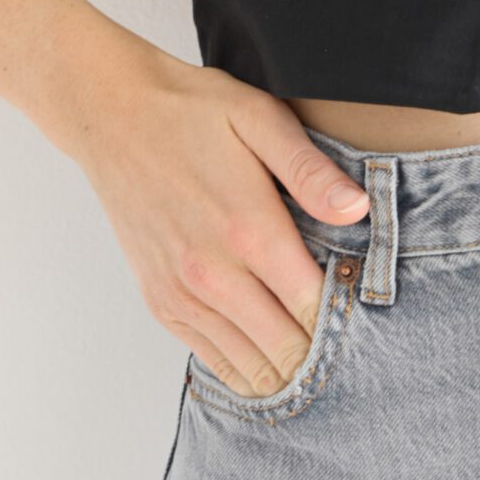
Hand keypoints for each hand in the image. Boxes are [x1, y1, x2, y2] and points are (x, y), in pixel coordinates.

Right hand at [66, 43, 370, 395]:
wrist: (113, 116)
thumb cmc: (193, 111)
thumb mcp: (259, 118)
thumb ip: (310, 170)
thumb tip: (358, 209)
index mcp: (248, 230)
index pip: (314, 310)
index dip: (349, 316)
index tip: (366, 302)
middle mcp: (212, 275)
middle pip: (288, 350)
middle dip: (325, 348)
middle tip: (351, 331)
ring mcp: (182, 294)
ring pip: (251, 368)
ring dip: (288, 365)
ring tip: (317, 343)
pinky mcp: (161, 302)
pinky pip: (213, 359)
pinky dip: (248, 364)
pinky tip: (271, 347)